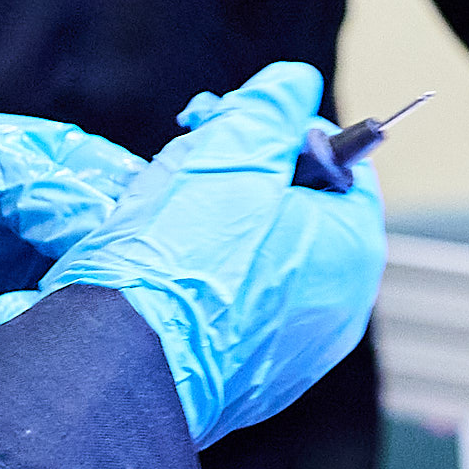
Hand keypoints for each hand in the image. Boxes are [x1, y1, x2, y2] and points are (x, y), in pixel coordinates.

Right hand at [0, 63, 386, 446]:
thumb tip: (293, 86)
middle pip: (298, 213)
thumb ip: (272, 107)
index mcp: (352, 254)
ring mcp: (287, 357)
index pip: (344, 166)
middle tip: (189, 165)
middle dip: (242, 178)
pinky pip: (227, 310)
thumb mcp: (232, 150)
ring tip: (163, 216)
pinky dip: (198, 281)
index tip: (237, 126)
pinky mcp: (239, 383)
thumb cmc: (180, 261)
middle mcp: (334, 314)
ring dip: (214, 226)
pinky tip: (159, 270)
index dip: (286, 132)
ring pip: (257, 261)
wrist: (116, 365)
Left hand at [0, 98, 144, 350]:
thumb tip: (105, 229)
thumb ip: (45, 190)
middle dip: (66, 307)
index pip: (131, 229)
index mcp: (82, 180)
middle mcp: (69, 234)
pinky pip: (11, 349)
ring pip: (60, 326)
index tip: (80, 283)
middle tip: (11, 307)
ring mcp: (36, 280)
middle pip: (104, 286)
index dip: (114, 261)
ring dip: (19, 330)